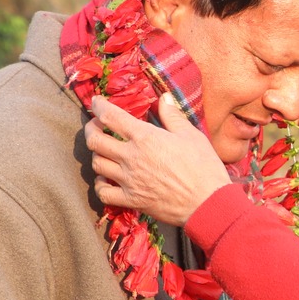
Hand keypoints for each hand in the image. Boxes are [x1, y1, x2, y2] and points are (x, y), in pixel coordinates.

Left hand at [84, 93, 228, 226]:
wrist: (208, 202)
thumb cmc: (203, 167)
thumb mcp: (191, 135)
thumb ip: (173, 115)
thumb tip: (163, 97)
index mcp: (145, 137)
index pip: (110, 116)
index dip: (98, 106)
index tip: (97, 102)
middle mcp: (131, 157)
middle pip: (95, 140)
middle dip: (90, 129)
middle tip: (95, 125)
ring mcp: (128, 181)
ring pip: (96, 164)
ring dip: (95, 154)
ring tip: (103, 150)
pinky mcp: (131, 200)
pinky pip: (103, 192)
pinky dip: (100, 184)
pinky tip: (106, 179)